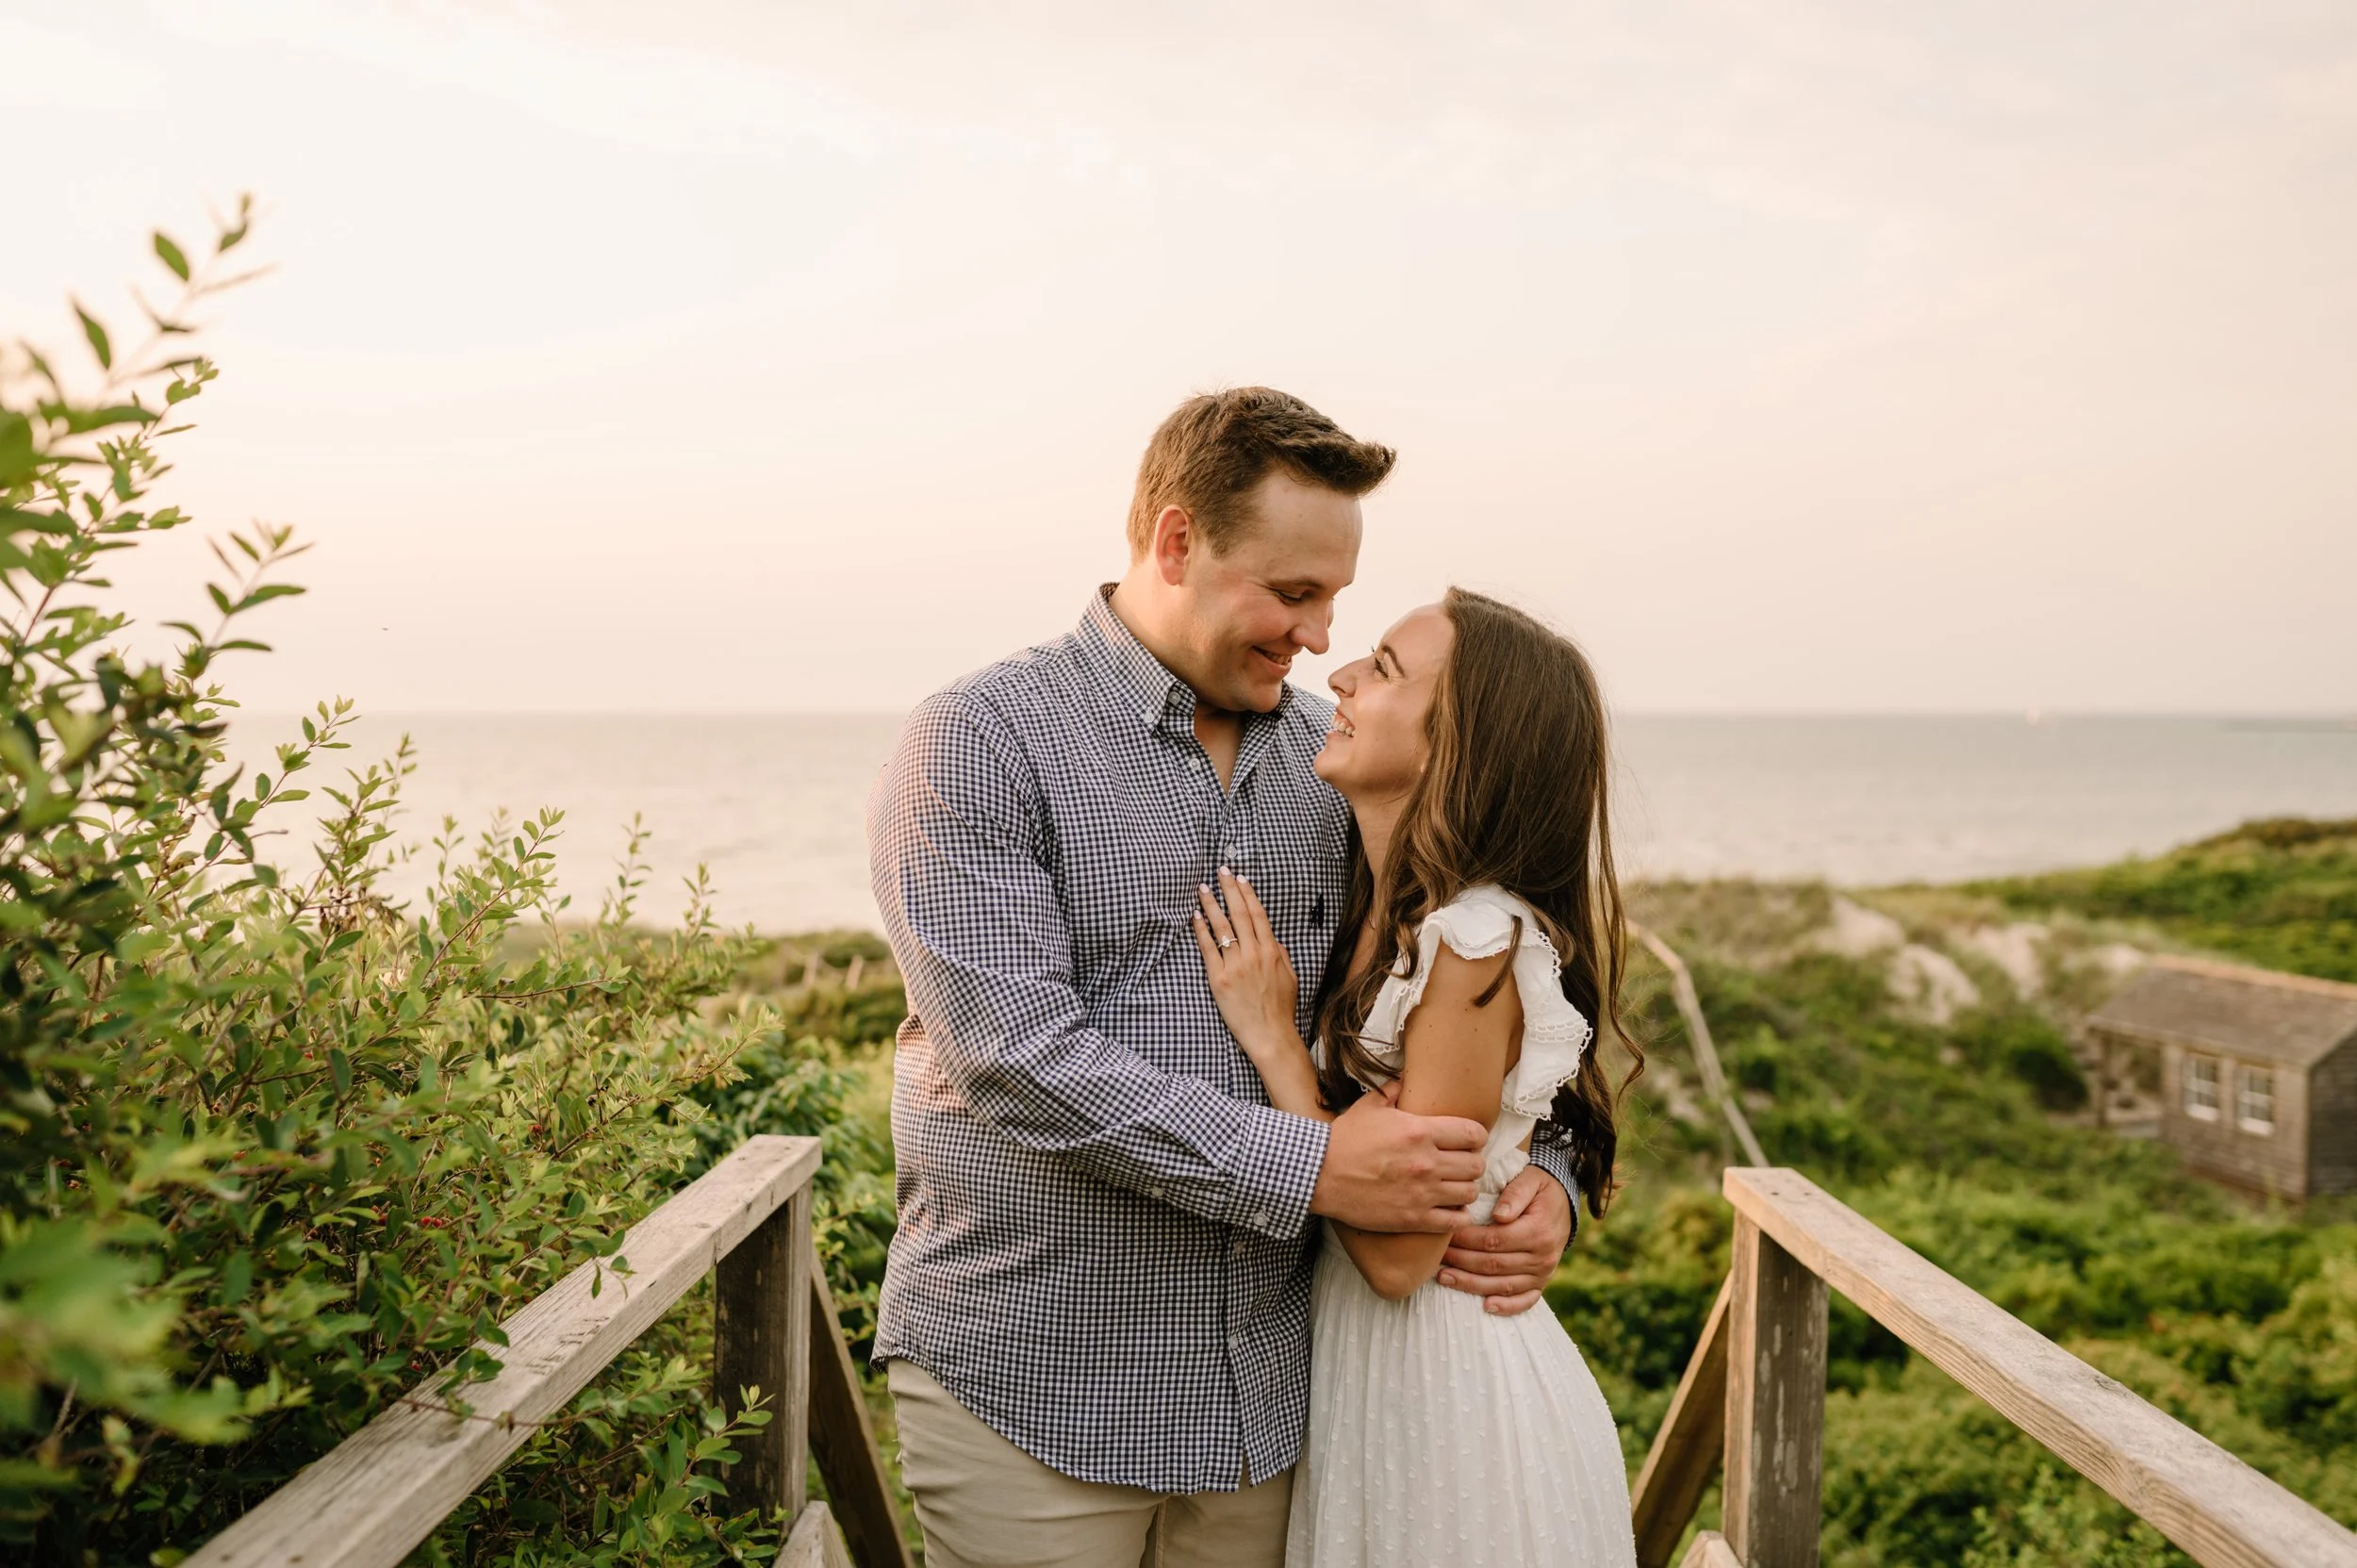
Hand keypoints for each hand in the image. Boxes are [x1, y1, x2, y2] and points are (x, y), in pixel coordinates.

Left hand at [1191, 868, 1297, 1059]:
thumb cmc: (1281, 1009)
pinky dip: (1201, 930)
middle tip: (1220, 871)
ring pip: (1222, 927)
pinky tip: (1195, 916)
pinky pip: (1208, 948)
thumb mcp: (1290, 977)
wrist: (1270, 1035)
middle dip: (1229, 890)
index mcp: (1272, 951)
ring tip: (1203, 888)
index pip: (1258, 915)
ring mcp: (1235, 965)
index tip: (1240, 878)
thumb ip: (1281, 954)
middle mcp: (1253, 954)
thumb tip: (1272, 938)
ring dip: (1211, 904)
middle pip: (1239, 914)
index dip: (1248, 894)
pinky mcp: (1218, 979)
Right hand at [1311, 1092, 1487, 1231]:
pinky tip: (1448, 1209)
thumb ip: (1392, 1092)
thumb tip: (1404, 1080)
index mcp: (1419, 1131)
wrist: (1319, 1174)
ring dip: (1465, 1189)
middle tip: (1461, 1165)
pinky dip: (1458, 1215)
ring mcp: (1422, 1192)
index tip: (1468, 1141)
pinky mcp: (1414, 1218)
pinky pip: (1456, 1220)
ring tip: (1454, 1187)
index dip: (1476, 1137)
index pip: (1473, 1133)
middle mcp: (1426, 1161)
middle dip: (1472, 1163)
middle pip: (1476, 1164)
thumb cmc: (1343, 1140)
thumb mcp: (1368, 1107)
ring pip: (1470, 1192)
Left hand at [1437, 1164, 1572, 1315]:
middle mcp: (1542, 1256)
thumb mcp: (1529, 1180)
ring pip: (1503, 1285)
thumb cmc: (1538, 1188)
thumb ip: (1514, 1194)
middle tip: (1437, 1257)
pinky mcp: (1542, 1282)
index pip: (1494, 1240)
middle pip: (1494, 1265)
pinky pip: (1525, 1300)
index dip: (1466, 1240)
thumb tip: (1500, 1215)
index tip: (1446, 1234)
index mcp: (1538, 1231)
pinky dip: (1507, 1307)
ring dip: (1471, 1285)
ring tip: (1444, 1278)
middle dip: (1461, 1262)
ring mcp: (1543, 1273)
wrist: (1563, 1202)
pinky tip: (1485, 1306)